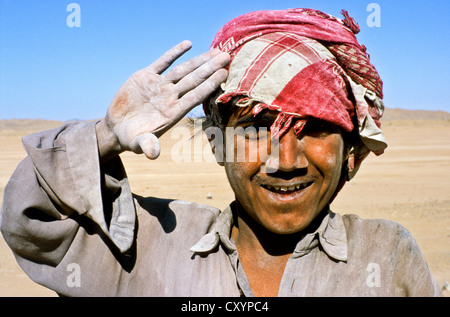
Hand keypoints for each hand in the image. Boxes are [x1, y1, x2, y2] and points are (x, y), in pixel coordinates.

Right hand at [98, 40, 228, 159]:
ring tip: (216, 52)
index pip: (195, 96)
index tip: (223, 74)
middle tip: (227, 56)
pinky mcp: (145, 76)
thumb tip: (153, 154)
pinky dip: (174, 53)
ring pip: (182, 70)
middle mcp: (169, 97)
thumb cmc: (131, 138)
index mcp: (172, 112)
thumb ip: (148, 145)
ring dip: (199, 60)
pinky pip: (163, 62)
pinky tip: (188, 44)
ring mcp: (159, 85)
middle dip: (210, 68)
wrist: (117, 128)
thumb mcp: (138, 143)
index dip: (209, 85)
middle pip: (194, 80)